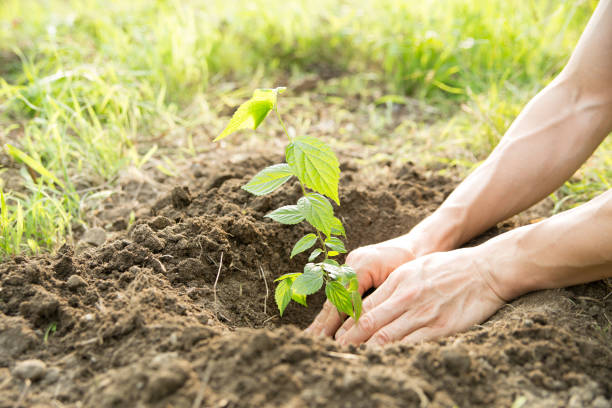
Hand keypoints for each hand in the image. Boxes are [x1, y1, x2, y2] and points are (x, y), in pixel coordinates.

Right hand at [305, 235, 418, 336]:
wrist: (416, 245)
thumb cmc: (411, 264)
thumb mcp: (396, 282)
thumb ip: (377, 301)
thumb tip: (362, 325)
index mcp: (361, 265)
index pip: (344, 298)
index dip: (336, 320)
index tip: (330, 338)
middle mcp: (350, 264)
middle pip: (334, 297)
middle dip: (323, 321)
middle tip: (313, 340)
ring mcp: (348, 265)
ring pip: (334, 295)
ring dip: (323, 316)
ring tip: (311, 334)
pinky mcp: (350, 269)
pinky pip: (339, 291)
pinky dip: (332, 308)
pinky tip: (323, 322)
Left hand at [334, 247, 506, 344]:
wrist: (485, 269)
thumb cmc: (450, 268)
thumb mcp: (415, 268)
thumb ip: (394, 285)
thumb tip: (373, 304)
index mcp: (398, 280)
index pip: (365, 306)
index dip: (348, 323)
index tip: (335, 335)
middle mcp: (406, 296)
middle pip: (369, 322)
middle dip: (349, 339)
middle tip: (335, 351)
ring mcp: (423, 312)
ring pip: (386, 336)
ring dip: (366, 349)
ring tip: (352, 359)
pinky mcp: (441, 327)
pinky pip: (412, 344)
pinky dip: (395, 354)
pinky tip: (384, 362)